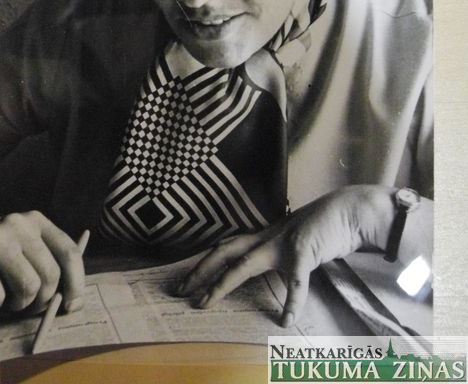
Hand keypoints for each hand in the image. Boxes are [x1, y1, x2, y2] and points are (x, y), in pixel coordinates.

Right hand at [0, 210, 85, 314]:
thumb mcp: (23, 250)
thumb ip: (48, 265)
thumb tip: (73, 302)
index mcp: (36, 220)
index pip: (69, 252)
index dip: (76, 282)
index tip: (73, 305)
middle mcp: (19, 224)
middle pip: (51, 275)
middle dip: (42, 300)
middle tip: (28, 304)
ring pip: (29, 289)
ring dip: (18, 305)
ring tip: (6, 296)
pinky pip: (0, 299)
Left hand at [178, 185, 394, 325]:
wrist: (349, 211)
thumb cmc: (322, 229)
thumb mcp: (293, 243)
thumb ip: (279, 256)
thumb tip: (268, 273)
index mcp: (265, 236)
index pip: (227, 247)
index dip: (205, 263)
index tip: (187, 281)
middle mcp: (268, 237)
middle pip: (225, 251)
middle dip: (201, 270)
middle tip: (181, 289)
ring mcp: (285, 243)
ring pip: (246, 264)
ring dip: (223, 283)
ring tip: (206, 302)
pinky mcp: (306, 250)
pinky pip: (297, 281)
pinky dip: (292, 300)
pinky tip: (285, 319)